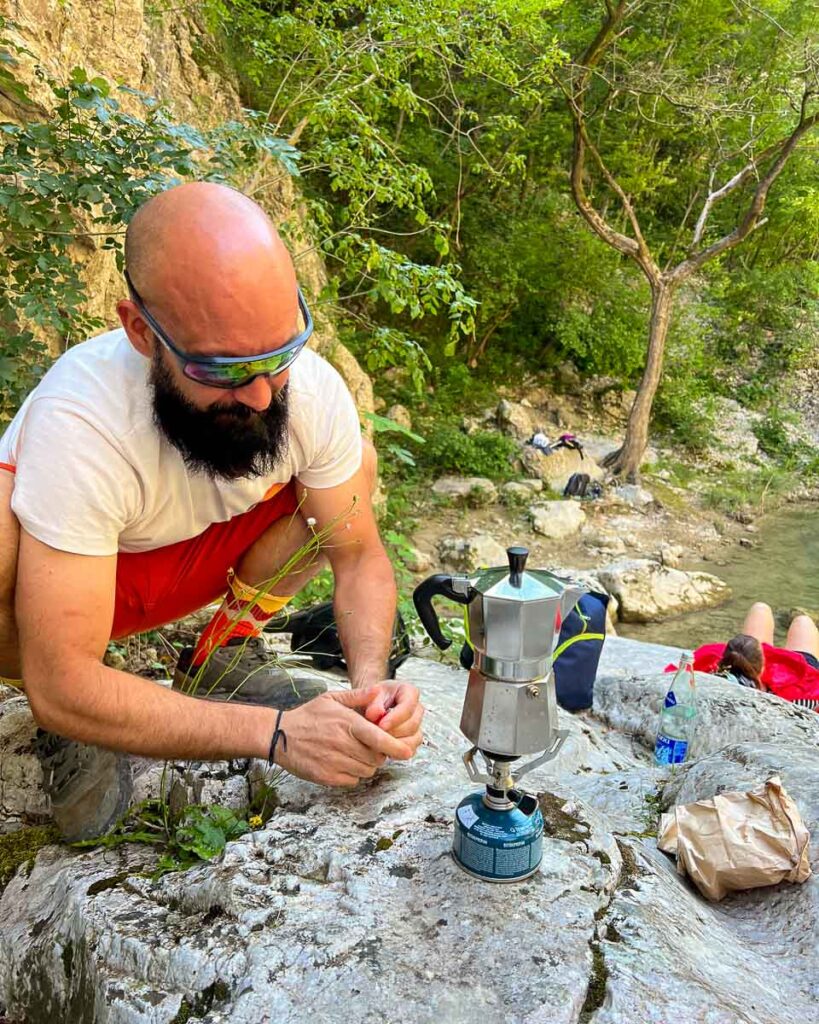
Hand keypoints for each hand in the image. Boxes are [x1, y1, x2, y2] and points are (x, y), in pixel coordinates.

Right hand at [275, 687, 414, 786]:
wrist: (279, 736)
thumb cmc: (309, 715)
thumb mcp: (332, 698)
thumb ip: (358, 696)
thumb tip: (379, 691)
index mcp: (346, 723)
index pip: (378, 738)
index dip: (396, 747)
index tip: (407, 751)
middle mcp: (341, 744)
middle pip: (376, 757)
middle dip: (380, 754)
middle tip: (371, 746)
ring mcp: (333, 762)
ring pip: (366, 770)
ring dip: (367, 764)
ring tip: (356, 753)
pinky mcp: (326, 777)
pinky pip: (353, 780)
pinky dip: (354, 774)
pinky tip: (344, 762)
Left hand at [362, 680, 423, 750]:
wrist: (368, 708)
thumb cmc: (368, 699)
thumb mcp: (365, 694)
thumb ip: (368, 700)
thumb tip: (375, 713)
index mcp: (408, 692)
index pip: (408, 705)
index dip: (396, 717)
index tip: (381, 725)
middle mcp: (416, 708)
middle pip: (412, 724)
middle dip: (394, 732)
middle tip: (377, 735)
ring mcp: (417, 724)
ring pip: (414, 738)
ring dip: (396, 743)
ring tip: (378, 741)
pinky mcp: (413, 739)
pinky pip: (411, 748)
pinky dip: (398, 751)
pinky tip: (384, 748)